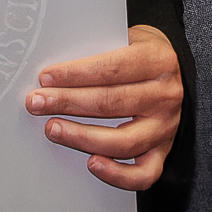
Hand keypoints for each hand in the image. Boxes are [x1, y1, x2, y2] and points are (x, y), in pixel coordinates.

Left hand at [30, 26, 183, 188]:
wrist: (174, 69)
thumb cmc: (141, 54)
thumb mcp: (127, 37)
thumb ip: (98, 49)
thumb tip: (54, 69)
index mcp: (158, 61)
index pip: (112, 69)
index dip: (76, 74)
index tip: (47, 77)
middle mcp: (166, 95)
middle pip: (112, 103)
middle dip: (68, 102)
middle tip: (37, 102)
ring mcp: (165, 126)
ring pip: (123, 141)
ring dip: (82, 137)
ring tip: (54, 129)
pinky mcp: (162, 150)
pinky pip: (144, 173)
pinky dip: (118, 174)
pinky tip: (93, 163)